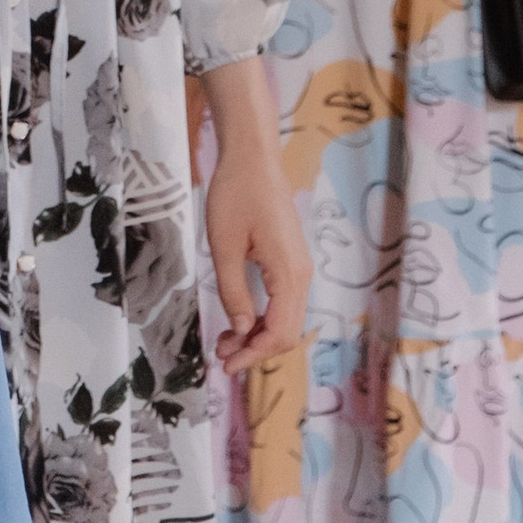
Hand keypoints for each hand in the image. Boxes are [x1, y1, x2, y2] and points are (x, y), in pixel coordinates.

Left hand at [198, 58, 309, 372]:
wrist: (253, 156)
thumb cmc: (236, 194)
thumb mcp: (224, 246)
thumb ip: (234, 293)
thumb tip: (242, 332)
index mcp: (288, 274)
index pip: (279, 333)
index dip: (253, 356)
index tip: (226, 365)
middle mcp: (301, 274)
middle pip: (287, 333)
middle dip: (256, 350)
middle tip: (221, 354)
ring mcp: (299, 267)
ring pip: (287, 319)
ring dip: (259, 336)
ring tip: (226, 338)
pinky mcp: (291, 260)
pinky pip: (284, 302)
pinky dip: (265, 318)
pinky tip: (240, 318)